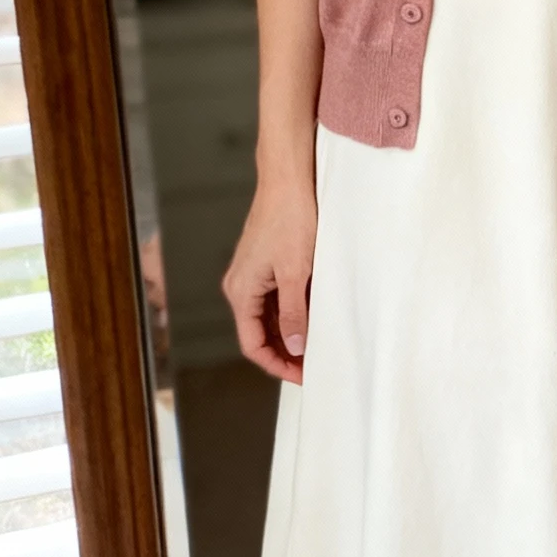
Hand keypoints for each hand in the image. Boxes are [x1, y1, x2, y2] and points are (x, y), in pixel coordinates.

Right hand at [223, 175, 316, 383]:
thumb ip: (293, 314)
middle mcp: (240, 287)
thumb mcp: (295, 273)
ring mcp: (251, 277)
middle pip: (258, 335)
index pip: (253, 344)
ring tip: (316, 348)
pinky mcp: (264, 267)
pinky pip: (274, 301)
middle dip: (284, 354)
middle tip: (313, 367)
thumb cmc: (290, 219)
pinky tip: (312, 321)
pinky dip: (291, 315)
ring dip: (289, 335)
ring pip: (267, 319)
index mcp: (241, 291)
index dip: (277, 365)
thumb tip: (293, 348)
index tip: (302, 376)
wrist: (287, 180)